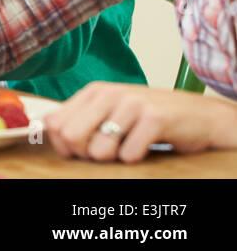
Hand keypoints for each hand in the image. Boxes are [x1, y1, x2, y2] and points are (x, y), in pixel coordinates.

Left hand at [43, 82, 236, 161]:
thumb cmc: (148, 118)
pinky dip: (137, 159)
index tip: (83, 150)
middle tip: (108, 152)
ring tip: (130, 146)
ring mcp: (131, 103)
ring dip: (115, 158)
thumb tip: (51, 131)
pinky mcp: (154, 118)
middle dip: (86, 154)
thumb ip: (81, 120)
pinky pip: (130, 155)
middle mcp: (108, 93)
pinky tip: (148, 145)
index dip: (65, 145)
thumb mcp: (110, 112)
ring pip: (99, 150)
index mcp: (93, 91)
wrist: (199, 116)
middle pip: (71, 137)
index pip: (54, 124)